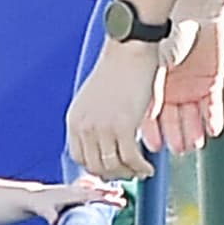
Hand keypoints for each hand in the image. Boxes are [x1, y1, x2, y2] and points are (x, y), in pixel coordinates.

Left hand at [31, 177, 127, 224]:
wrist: (33, 197)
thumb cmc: (39, 204)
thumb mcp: (43, 211)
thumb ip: (49, 215)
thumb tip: (53, 222)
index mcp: (71, 194)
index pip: (92, 196)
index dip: (105, 198)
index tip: (117, 201)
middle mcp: (75, 190)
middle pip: (95, 191)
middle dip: (109, 193)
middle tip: (123, 197)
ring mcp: (74, 190)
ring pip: (94, 188)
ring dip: (106, 190)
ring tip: (120, 192)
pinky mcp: (73, 192)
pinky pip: (89, 188)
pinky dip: (98, 188)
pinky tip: (105, 189)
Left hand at [67, 44, 162, 179]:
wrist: (129, 50)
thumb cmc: (118, 70)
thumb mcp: (96, 100)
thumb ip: (95, 122)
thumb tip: (106, 144)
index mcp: (75, 120)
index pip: (80, 158)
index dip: (97, 168)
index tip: (111, 169)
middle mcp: (84, 126)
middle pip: (96, 167)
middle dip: (115, 174)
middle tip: (130, 173)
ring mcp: (102, 128)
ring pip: (114, 166)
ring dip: (129, 173)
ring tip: (141, 171)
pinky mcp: (123, 126)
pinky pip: (131, 159)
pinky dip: (141, 168)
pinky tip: (148, 167)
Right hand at [152, 14, 223, 153]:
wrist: (193, 8)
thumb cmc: (164, 34)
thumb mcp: (150, 70)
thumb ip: (148, 97)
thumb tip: (138, 124)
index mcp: (151, 84)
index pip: (151, 115)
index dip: (154, 131)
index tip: (154, 146)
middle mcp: (171, 87)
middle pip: (173, 119)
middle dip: (175, 135)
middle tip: (177, 149)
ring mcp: (192, 84)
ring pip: (193, 116)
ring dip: (193, 131)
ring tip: (194, 144)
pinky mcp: (212, 79)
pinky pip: (213, 105)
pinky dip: (212, 118)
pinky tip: (211, 129)